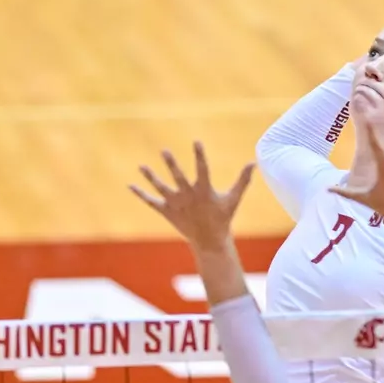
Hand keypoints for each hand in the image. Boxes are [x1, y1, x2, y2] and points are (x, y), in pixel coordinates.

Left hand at [130, 143, 255, 254]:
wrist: (209, 241)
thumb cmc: (222, 218)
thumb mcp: (233, 199)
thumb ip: (242, 180)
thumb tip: (253, 163)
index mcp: (204, 191)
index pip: (202, 169)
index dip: (199, 155)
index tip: (196, 141)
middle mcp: (188, 197)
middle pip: (178, 178)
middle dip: (171, 164)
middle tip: (164, 150)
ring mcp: (176, 205)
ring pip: (161, 188)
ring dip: (150, 177)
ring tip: (141, 166)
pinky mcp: (167, 212)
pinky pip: (151, 202)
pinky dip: (141, 194)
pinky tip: (130, 186)